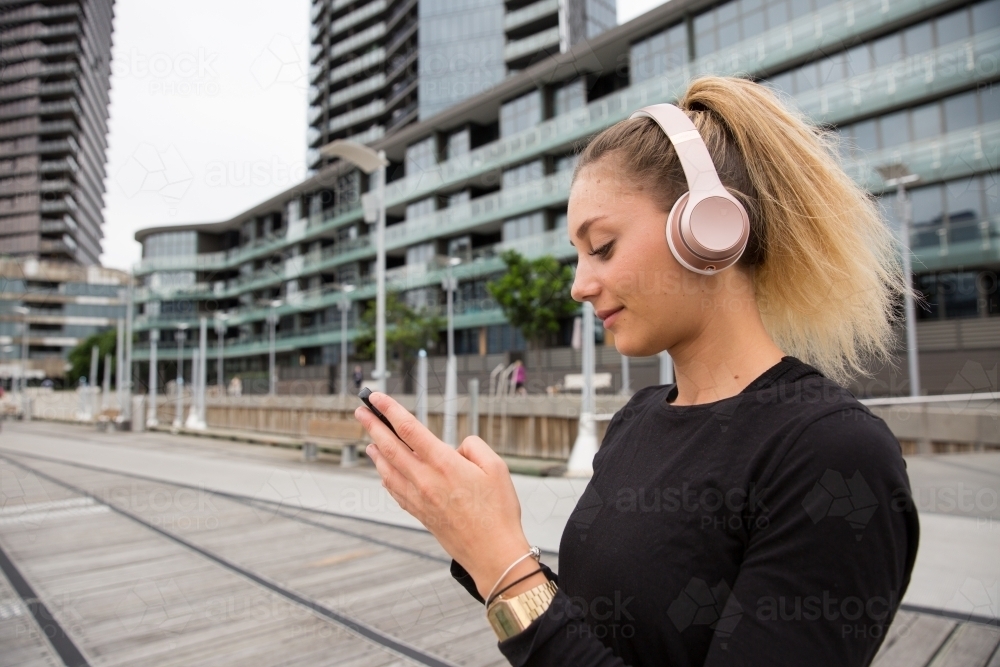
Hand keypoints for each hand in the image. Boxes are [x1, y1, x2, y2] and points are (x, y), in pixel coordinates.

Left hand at [354, 392, 541, 599]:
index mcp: (444, 464)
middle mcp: (425, 480)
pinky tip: (383, 473)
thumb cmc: (498, 511)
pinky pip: (394, 490)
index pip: (409, 429)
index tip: (377, 397)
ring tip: (368, 440)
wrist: (492, 553)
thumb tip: (456, 446)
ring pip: (387, 469)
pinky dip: (385, 477)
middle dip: (372, 425)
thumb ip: (474, 446)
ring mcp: (419, 498)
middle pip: (390, 446)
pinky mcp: (419, 514)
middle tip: (360, 410)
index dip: (390, 410)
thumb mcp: (496, 467)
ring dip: (375, 451)